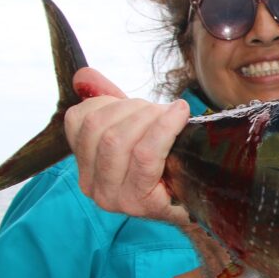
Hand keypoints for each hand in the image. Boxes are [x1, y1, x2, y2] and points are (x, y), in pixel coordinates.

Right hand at [64, 67, 189, 224]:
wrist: (200, 202)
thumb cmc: (167, 164)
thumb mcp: (135, 131)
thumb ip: (108, 103)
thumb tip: (83, 75)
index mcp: (84, 165)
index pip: (78, 119)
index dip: (109, 101)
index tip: (138, 104)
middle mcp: (91, 185)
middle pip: (98, 127)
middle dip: (134, 108)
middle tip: (161, 110)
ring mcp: (113, 198)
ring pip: (117, 140)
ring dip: (149, 117)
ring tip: (172, 116)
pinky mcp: (139, 203)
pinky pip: (145, 155)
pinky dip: (164, 128)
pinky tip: (180, 113)